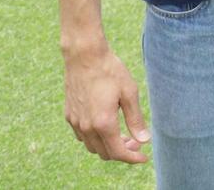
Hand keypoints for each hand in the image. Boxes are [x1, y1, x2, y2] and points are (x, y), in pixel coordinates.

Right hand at [63, 42, 149, 163]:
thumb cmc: (110, 71)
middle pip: (105, 153)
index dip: (133, 158)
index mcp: (103, 123)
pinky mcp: (69, 115)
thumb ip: (136, 119)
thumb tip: (144, 140)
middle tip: (136, 141)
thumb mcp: (129, 93)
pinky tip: (106, 126)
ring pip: (92, 147)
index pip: (118, 152)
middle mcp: (86, 127)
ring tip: (123, 134)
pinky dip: (95, 138)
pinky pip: (82, 137)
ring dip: (108, 146)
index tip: (144, 158)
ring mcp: (75, 122)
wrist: (84, 56)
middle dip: (122, 152)